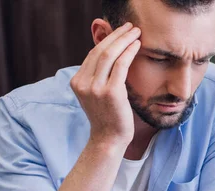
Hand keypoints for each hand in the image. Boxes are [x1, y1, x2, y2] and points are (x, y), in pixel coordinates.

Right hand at [70, 22, 140, 147]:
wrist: (109, 140)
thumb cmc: (108, 118)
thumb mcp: (96, 95)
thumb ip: (97, 78)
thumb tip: (109, 58)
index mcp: (77, 82)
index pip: (92, 54)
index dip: (107, 40)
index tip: (120, 32)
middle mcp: (83, 83)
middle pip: (100, 51)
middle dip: (116, 35)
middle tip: (129, 26)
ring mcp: (95, 88)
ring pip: (109, 55)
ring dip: (124, 40)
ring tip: (136, 32)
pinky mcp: (111, 92)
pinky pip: (121, 65)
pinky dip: (129, 52)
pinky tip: (137, 45)